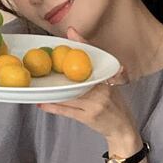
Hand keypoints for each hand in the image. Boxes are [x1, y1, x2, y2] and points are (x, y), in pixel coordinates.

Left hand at [38, 27, 137, 143]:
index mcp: (107, 80)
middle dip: (61, 71)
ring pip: (68, 94)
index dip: (83, 45)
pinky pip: (67, 111)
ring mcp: (94, 105)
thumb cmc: (116, 106)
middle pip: (77, 77)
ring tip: (39, 86)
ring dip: (52, 91)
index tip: (72, 33)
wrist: (123, 130)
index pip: (94, 60)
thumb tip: (87, 55)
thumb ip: (100, 72)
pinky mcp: (88, 118)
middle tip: (44, 64)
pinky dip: (53, 107)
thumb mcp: (111, 86)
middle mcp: (101, 91)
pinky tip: (42, 103)